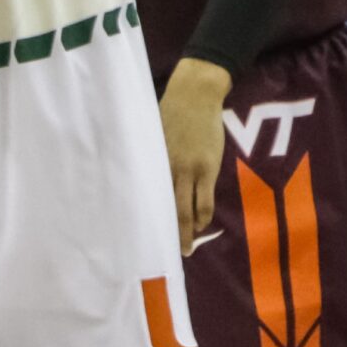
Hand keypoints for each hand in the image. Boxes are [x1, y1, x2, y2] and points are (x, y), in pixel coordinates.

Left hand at [159, 57, 230, 255]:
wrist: (195, 95)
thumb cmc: (169, 111)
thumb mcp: (150, 135)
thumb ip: (148, 157)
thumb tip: (141, 175)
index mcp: (150, 161)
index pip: (144, 195)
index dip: (144, 216)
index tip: (139, 234)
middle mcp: (167, 169)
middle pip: (166, 208)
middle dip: (168, 232)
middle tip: (166, 252)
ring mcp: (189, 170)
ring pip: (187, 210)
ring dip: (188, 230)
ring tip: (186, 245)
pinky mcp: (208, 168)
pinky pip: (206, 200)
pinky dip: (203, 216)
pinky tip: (201, 226)